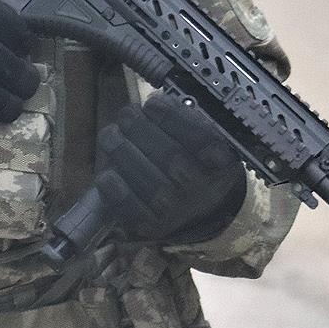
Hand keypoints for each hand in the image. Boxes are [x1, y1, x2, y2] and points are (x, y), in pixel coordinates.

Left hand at [95, 94, 246, 241]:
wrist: (200, 210)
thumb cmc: (196, 164)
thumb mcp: (205, 139)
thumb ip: (185, 120)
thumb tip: (156, 102)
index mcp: (221, 163)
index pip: (202, 140)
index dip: (173, 118)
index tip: (153, 103)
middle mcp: (201, 189)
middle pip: (169, 157)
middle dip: (140, 128)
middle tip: (127, 115)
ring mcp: (176, 211)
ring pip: (146, 181)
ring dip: (122, 152)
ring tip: (111, 135)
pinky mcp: (150, 225)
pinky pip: (129, 207)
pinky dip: (114, 188)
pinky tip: (107, 173)